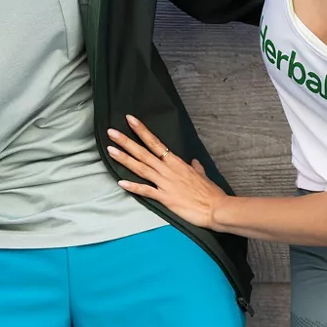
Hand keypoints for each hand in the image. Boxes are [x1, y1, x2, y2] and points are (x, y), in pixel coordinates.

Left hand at [108, 115, 227, 229]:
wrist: (216, 207)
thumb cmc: (210, 192)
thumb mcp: (202, 175)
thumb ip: (196, 168)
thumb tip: (194, 162)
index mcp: (176, 162)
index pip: (155, 142)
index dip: (142, 130)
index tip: (130, 120)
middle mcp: (168, 169)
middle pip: (143, 152)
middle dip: (126, 141)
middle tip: (111, 132)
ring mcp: (165, 183)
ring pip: (141, 168)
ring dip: (125, 159)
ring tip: (111, 150)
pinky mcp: (165, 198)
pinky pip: (146, 191)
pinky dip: (133, 187)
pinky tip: (120, 182)